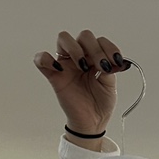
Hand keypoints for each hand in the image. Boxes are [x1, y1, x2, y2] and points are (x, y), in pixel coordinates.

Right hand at [33, 29, 130, 147]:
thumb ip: (110, 67)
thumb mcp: (110, 84)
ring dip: (75, 49)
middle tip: (101, 67)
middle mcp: (80, 56)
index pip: (99, 40)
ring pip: (64, 39)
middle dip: (95, 49)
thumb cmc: (101, 102)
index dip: (109, 47)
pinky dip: (46, 59)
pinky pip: (42, 59)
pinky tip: (59, 69)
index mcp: (95, 56)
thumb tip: (113, 58)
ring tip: (83, 67)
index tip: (117, 62)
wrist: (93, 122)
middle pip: (84, 36)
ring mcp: (66, 64)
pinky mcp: (54, 76)